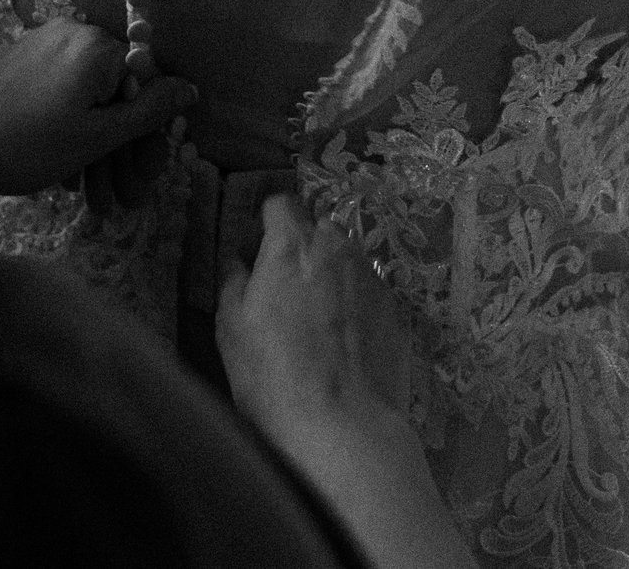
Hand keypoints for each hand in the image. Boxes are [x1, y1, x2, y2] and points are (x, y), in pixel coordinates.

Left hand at [0, 18, 196, 198]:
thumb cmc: (28, 144)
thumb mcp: (98, 136)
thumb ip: (149, 111)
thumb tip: (190, 88)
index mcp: (95, 44)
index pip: (144, 85)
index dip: (149, 136)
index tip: (148, 177)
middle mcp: (71, 34)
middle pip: (114, 96)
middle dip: (122, 153)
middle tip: (123, 199)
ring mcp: (42, 48)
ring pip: (86, 103)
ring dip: (96, 153)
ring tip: (95, 202)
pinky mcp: (19, 65)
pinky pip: (60, 98)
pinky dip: (69, 134)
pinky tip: (69, 179)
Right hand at [218, 200, 474, 568]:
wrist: (344, 426)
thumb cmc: (273, 376)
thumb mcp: (231, 329)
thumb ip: (233, 282)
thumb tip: (237, 261)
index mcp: (290, 246)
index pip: (280, 203)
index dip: (267, 221)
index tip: (259, 245)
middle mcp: (336, 248)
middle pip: (318, 228)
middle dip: (303, 248)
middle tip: (287, 290)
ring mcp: (372, 278)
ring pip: (348, 260)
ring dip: (332, 275)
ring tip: (318, 322)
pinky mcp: (397, 310)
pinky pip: (369, 293)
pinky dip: (357, 306)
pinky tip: (346, 344)